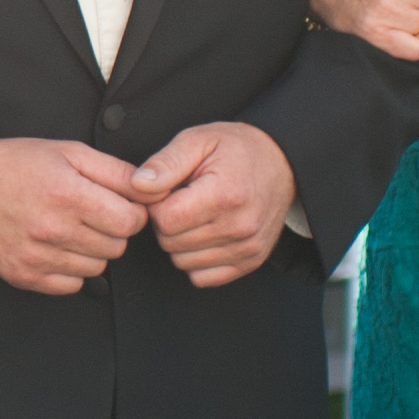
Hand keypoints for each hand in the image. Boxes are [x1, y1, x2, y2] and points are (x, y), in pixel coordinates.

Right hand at [0, 136, 150, 296]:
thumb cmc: (18, 164)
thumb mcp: (69, 152)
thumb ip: (115, 170)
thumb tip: (150, 189)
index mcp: (68, 194)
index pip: (129, 223)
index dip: (131, 213)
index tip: (118, 206)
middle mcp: (52, 229)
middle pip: (116, 248)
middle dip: (111, 231)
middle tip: (90, 215)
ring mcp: (36, 256)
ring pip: (96, 269)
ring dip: (91, 251)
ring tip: (70, 229)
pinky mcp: (23, 276)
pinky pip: (71, 286)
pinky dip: (70, 271)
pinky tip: (56, 247)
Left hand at [127, 121, 297, 287]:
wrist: (281, 162)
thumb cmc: (235, 149)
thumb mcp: (197, 140)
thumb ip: (165, 163)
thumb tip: (137, 185)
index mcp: (225, 195)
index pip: (165, 220)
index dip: (156, 204)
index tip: (168, 190)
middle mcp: (240, 227)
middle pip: (171, 243)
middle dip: (167, 222)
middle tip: (182, 199)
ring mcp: (248, 248)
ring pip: (183, 262)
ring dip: (179, 241)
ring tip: (195, 214)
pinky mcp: (251, 262)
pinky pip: (202, 277)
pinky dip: (195, 259)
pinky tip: (204, 233)